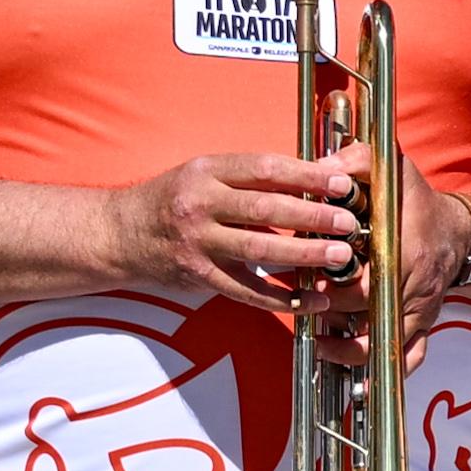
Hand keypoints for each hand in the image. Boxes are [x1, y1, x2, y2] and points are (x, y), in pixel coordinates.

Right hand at [108, 150, 364, 313]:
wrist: (121, 235)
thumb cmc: (176, 200)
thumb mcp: (206, 175)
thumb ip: (252, 178)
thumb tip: (316, 177)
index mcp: (207, 172)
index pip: (263, 169)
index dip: (305, 175)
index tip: (341, 183)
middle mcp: (200, 205)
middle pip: (265, 208)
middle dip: (312, 216)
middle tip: (349, 222)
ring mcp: (198, 243)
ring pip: (259, 249)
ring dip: (305, 254)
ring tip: (341, 257)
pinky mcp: (200, 276)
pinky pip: (247, 291)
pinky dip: (283, 299)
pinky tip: (313, 301)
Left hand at [314, 152, 470, 364]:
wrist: (458, 233)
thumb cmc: (418, 202)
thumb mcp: (392, 168)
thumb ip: (354, 161)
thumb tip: (318, 170)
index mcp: (401, 254)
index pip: (356, 281)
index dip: (325, 285)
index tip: (302, 278)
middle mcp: (412, 289)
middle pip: (359, 313)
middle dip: (325, 311)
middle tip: (301, 302)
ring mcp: (419, 313)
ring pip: (379, 344)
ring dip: (344, 348)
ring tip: (317, 338)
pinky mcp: (422, 327)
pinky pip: (407, 360)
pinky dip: (382, 372)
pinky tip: (353, 375)